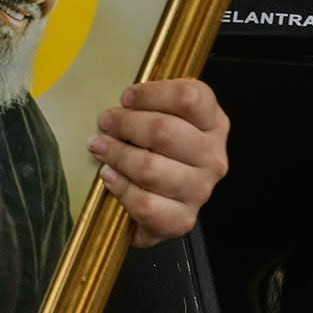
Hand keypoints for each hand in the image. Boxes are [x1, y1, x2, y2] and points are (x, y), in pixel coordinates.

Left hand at [91, 78, 227, 247]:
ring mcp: (199, 189)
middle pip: (164, 130)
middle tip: (105, 123)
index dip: (152, 94)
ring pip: (150, 167)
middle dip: (125, 124)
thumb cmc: (155, 154)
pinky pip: (144, 202)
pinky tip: (109, 177)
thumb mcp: (159, 122)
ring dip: (117, 155)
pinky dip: (120, 187)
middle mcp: (212, 156)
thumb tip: (117, 103)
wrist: (158, 208)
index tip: (126, 98)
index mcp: (212, 123)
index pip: (190, 97)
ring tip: (101, 148)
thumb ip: (148, 107)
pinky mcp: (182, 219)